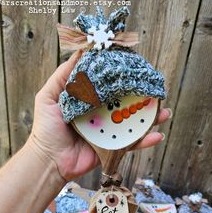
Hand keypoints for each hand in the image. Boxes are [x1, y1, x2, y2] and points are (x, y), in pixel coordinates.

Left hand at [31, 50, 171, 180]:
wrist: (49, 160)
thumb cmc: (47, 128)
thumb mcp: (49, 97)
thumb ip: (63, 76)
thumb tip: (80, 52)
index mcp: (90, 101)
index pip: (110, 88)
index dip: (123, 79)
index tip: (136, 70)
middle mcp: (102, 115)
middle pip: (126, 104)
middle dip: (143, 98)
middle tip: (156, 91)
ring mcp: (108, 132)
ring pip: (133, 122)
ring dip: (151, 118)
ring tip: (164, 112)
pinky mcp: (112, 148)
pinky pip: (131, 143)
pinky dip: (145, 140)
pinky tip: (157, 135)